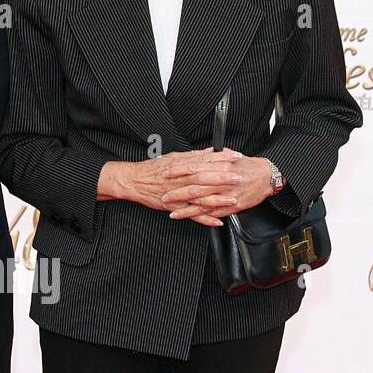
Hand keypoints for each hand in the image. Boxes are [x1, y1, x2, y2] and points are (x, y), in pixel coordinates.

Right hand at [97, 148, 244, 226]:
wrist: (133, 181)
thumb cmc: (153, 169)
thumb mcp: (173, 157)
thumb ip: (193, 156)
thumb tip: (211, 151)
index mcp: (182, 165)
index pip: (205, 160)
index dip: (222, 159)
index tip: (236, 157)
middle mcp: (180, 179)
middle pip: (204, 177)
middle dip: (223, 178)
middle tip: (239, 177)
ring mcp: (177, 194)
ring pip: (199, 197)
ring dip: (217, 199)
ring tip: (232, 199)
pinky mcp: (174, 207)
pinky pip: (191, 215)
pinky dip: (204, 219)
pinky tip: (217, 221)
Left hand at [161, 151, 275, 224]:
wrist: (266, 177)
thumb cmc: (247, 166)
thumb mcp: (230, 156)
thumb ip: (213, 156)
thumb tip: (198, 154)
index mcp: (221, 166)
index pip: (195, 167)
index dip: (179, 170)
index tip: (166, 172)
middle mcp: (223, 181)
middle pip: (196, 186)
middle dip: (177, 191)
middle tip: (163, 193)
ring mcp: (226, 195)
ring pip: (202, 202)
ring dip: (184, 207)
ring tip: (170, 209)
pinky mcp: (231, 207)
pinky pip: (212, 212)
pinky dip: (198, 216)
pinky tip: (187, 217)